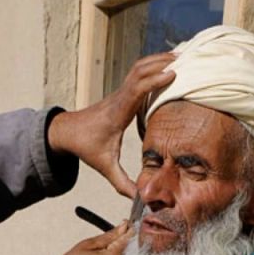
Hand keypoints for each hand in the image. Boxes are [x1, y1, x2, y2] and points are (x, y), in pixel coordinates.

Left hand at [47, 53, 175, 197]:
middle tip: (186, 59)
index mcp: (117, 113)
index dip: (154, 81)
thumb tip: (141, 198)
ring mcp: (120, 92)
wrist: (67, 132)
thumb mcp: (105, 167)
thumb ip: (123, 183)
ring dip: (158, 60)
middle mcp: (120, 97)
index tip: (173, 74)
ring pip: (138, 68)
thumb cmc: (86, 147)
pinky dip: (153, 65)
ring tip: (181, 56)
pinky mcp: (122, 92)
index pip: (136, 90)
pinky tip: (167, 64)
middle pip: (139, 71)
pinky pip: (138, 72)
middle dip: (161, 63)